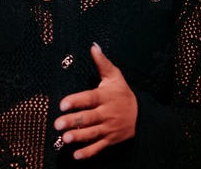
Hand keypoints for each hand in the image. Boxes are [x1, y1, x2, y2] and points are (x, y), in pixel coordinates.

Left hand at [54, 43, 137, 159]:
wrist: (143, 116)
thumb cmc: (123, 94)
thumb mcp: (115, 76)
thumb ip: (102, 62)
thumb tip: (93, 46)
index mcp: (104, 97)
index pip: (89, 98)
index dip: (75, 101)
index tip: (62, 104)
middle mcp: (106, 113)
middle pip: (88, 118)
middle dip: (72, 121)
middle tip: (57, 124)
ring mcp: (108, 128)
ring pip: (92, 134)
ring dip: (78, 137)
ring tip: (65, 138)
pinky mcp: (110, 140)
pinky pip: (98, 148)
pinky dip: (88, 152)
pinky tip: (76, 155)